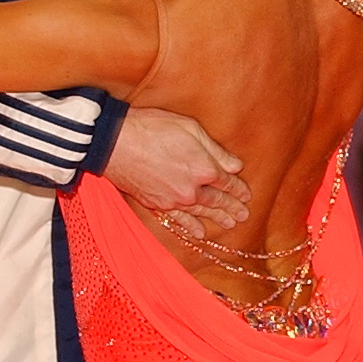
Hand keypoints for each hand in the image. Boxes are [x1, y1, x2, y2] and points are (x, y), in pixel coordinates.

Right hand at [107, 107, 250, 237]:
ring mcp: (174, 199)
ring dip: (217, 219)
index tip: (246, 194)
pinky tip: (200, 233)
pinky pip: (179, 220)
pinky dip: (191, 227)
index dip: (239, 189)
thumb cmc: (153, 128)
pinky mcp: (157, 204)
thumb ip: (216, 150)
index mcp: (205, 169)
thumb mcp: (190, 129)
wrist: (116, 143)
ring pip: (201, 212)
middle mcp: (192, 189)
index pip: (227, 182)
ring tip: (230, 224)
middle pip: (217, 200)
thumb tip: (236, 166)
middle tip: (243, 215)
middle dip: (232, 207)